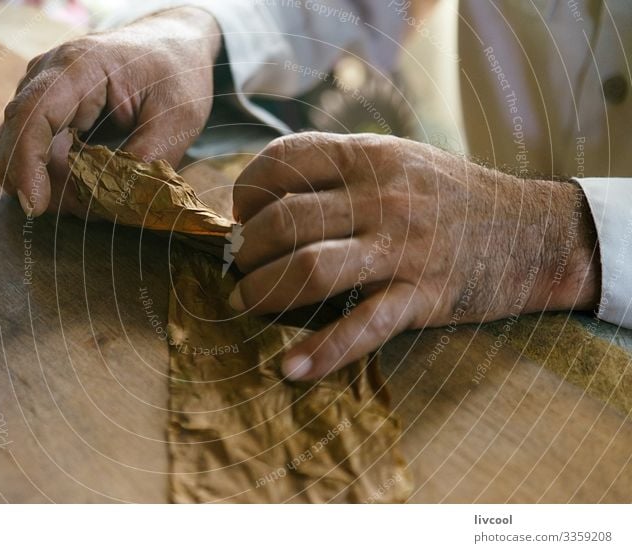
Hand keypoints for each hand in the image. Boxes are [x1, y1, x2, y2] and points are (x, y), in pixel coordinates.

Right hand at [0, 7, 220, 216]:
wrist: (171, 46)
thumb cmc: (176, 74)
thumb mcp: (179, 120)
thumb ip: (147, 162)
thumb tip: (115, 203)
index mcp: (80, 67)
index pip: (33, 115)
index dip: (26, 163)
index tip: (35, 205)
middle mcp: (46, 75)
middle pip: (12, 139)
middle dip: (40, 184)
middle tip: (90, 206)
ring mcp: (39, 92)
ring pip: (15, 151)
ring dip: (47, 184)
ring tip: (96, 194)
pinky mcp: (44, 112)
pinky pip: (31, 153)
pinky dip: (50, 177)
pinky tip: (86, 183)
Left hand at [230, 132, 600, 379]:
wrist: (533, 232)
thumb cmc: (452, 195)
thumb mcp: (398, 159)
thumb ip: (340, 170)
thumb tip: (269, 194)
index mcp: (369, 157)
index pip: (283, 162)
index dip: (247, 190)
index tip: (242, 215)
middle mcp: (381, 197)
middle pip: (285, 221)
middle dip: (246, 249)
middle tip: (240, 266)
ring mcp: (402, 249)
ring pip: (309, 270)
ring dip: (264, 292)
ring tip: (246, 303)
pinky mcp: (422, 297)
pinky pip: (362, 328)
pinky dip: (323, 352)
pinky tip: (291, 369)